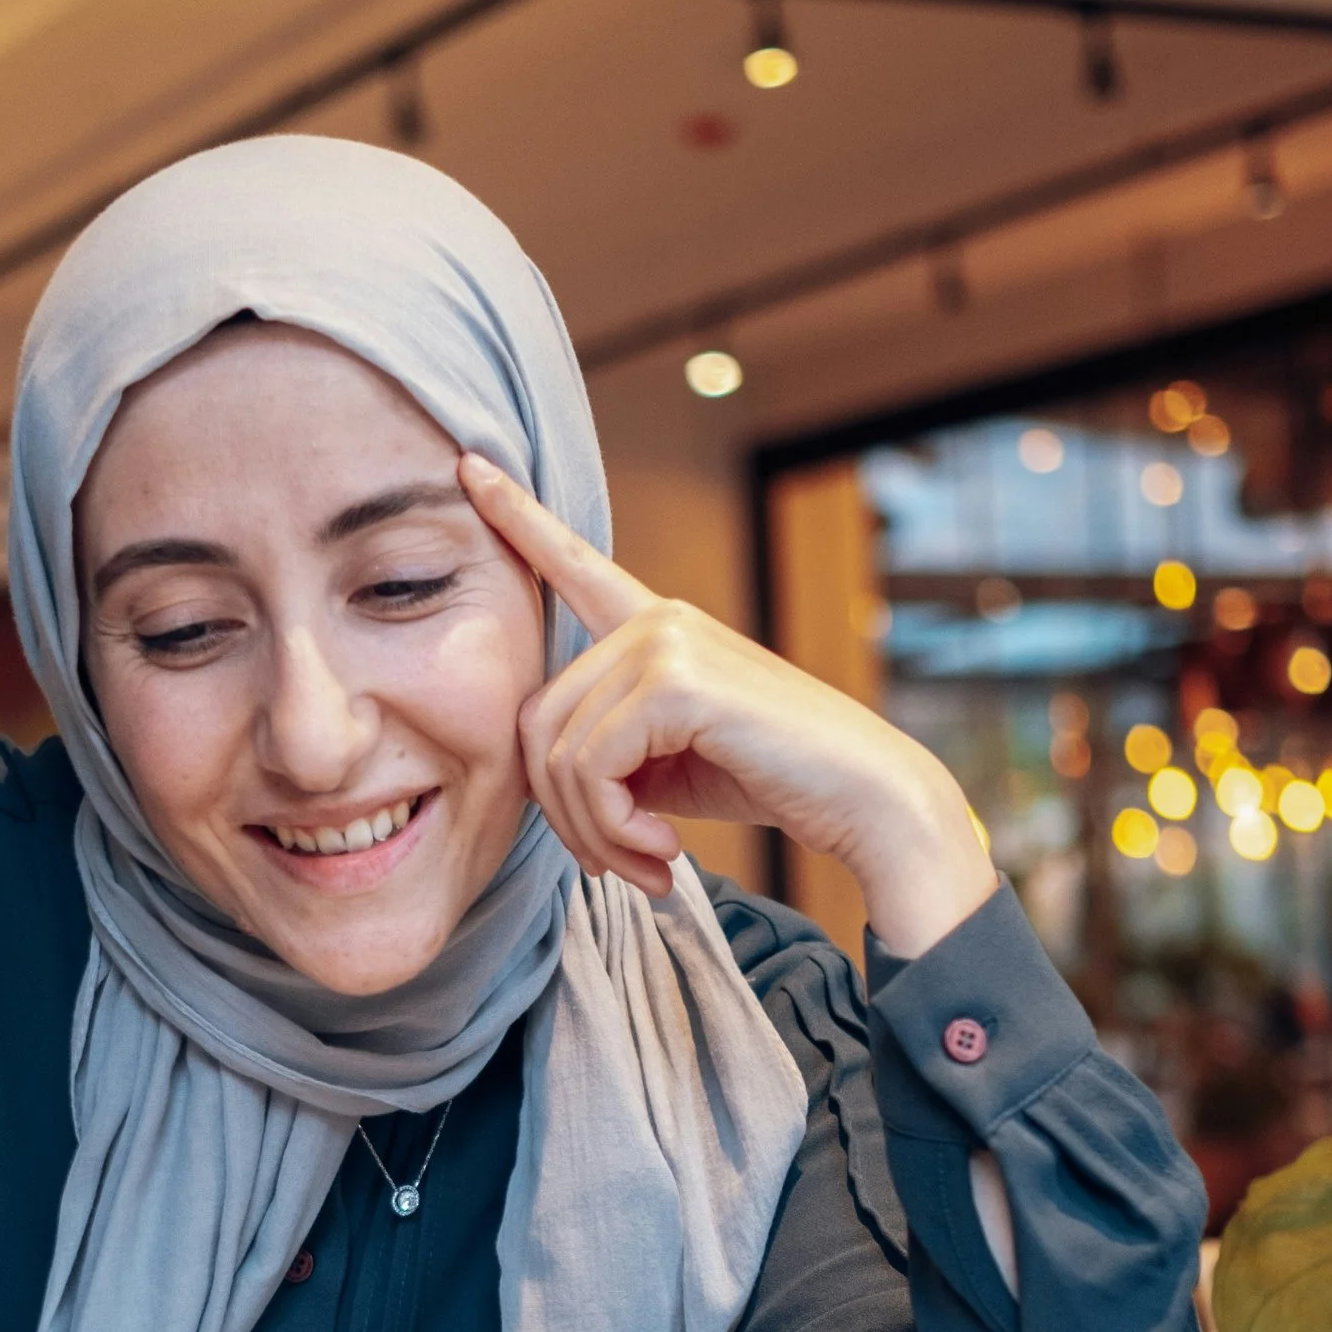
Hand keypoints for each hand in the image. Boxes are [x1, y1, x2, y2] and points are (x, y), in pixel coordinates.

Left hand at [463, 451, 995, 955]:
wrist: (863, 795)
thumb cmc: (771, 778)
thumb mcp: (668, 762)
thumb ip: (607, 751)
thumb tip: (546, 785)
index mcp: (652, 626)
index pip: (573, 564)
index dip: (516, 516)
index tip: (468, 465)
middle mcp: (654, 618)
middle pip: (537, 722)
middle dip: (567, 814)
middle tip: (618, 865)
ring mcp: (663, 642)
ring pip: (558, 755)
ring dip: (593, 833)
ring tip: (645, 864)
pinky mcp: (674, 682)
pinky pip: (593, 769)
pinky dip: (614, 829)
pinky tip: (663, 851)